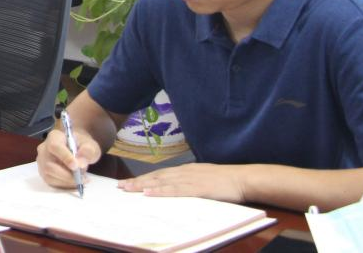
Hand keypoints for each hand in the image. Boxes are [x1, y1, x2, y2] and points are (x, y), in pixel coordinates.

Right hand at [36, 125, 100, 188]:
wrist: (77, 149)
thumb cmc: (82, 146)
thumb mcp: (90, 145)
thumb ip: (88, 152)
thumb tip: (80, 164)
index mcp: (54, 137)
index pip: (55, 146)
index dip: (64, 157)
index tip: (76, 166)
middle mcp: (44, 148)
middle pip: (50, 164)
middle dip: (67, 174)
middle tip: (83, 178)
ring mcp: (42, 162)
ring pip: (49, 175)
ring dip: (67, 181)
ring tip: (81, 180)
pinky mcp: (44, 173)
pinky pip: (51, 182)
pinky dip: (65, 185)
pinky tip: (75, 183)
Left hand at [118, 163, 246, 202]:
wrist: (242, 178)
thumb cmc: (225, 180)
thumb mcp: (204, 177)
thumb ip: (190, 181)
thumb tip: (179, 187)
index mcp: (185, 170)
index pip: (159, 174)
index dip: (143, 178)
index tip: (128, 182)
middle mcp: (183, 172)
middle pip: (156, 177)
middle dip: (137, 181)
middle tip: (120, 186)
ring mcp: (189, 179)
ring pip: (161, 182)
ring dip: (143, 185)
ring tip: (128, 189)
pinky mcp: (196, 188)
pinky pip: (175, 190)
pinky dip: (160, 191)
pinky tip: (149, 193)